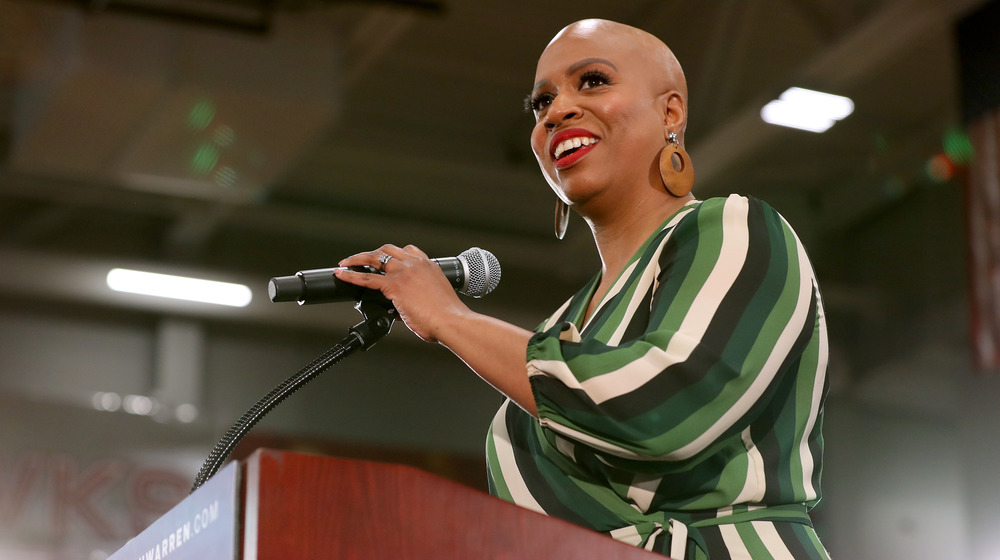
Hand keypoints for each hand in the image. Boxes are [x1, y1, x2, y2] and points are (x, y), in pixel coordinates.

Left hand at [334, 244, 468, 342]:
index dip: (392, 255)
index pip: (407, 251)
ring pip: (375, 258)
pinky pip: (366, 278)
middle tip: (360, 260)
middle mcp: (416, 264)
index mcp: (429, 266)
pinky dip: (351, 275)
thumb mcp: (434, 301)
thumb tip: (400, 312)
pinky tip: (341, 274)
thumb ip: (416, 301)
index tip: (385, 259)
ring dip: (358, 259)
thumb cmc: (448, 316)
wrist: (451, 321)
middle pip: (387, 250)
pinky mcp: (394, 286)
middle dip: (372, 254)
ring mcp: (404, 273)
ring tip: (346, 264)